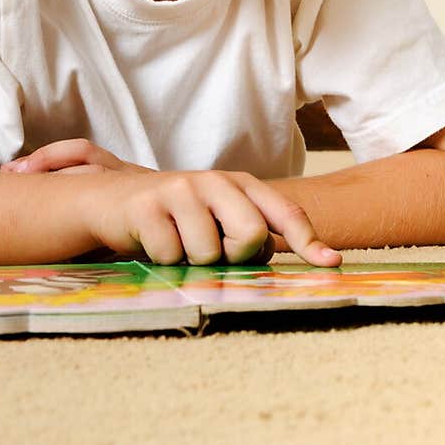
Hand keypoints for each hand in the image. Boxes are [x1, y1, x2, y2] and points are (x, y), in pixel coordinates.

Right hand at [3, 141, 340, 268]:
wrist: (113, 199)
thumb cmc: (177, 216)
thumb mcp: (218, 217)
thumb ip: (256, 233)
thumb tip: (311, 257)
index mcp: (238, 184)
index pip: (282, 213)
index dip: (308, 241)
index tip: (331, 263)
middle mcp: (213, 181)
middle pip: (249, 238)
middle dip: (234, 257)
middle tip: (210, 250)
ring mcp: (179, 191)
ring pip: (207, 253)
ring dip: (191, 261)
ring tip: (176, 243)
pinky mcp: (147, 206)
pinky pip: (170, 255)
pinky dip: (162, 259)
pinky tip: (151, 241)